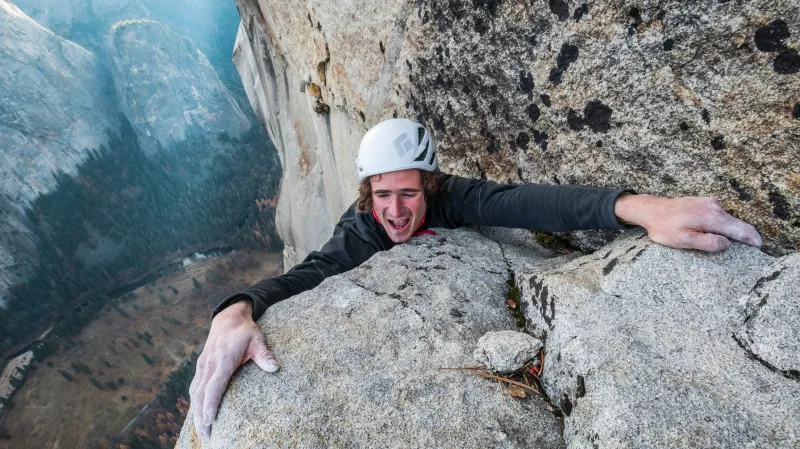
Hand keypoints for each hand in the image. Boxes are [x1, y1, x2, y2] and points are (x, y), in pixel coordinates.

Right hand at [189, 300, 279, 437]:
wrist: (228, 317)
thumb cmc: (245, 331)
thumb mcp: (258, 340)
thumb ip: (265, 355)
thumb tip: (276, 367)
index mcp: (223, 360)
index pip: (214, 387)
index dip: (210, 405)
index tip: (210, 421)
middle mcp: (209, 364)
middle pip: (200, 394)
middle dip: (201, 416)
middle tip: (206, 435)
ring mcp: (203, 365)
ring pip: (195, 392)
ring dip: (196, 412)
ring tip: (202, 430)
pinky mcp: (201, 365)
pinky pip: (194, 386)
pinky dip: (195, 402)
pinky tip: (198, 413)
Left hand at [614, 194, 762, 251]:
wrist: (651, 209)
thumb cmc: (664, 228)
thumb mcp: (684, 240)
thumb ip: (707, 243)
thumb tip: (727, 243)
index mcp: (712, 217)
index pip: (741, 229)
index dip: (752, 239)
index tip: (759, 248)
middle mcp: (715, 207)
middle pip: (737, 224)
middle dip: (745, 236)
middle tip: (750, 248)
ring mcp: (710, 202)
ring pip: (729, 220)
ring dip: (732, 231)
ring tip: (734, 243)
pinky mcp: (705, 202)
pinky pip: (720, 215)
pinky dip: (723, 225)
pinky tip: (718, 233)